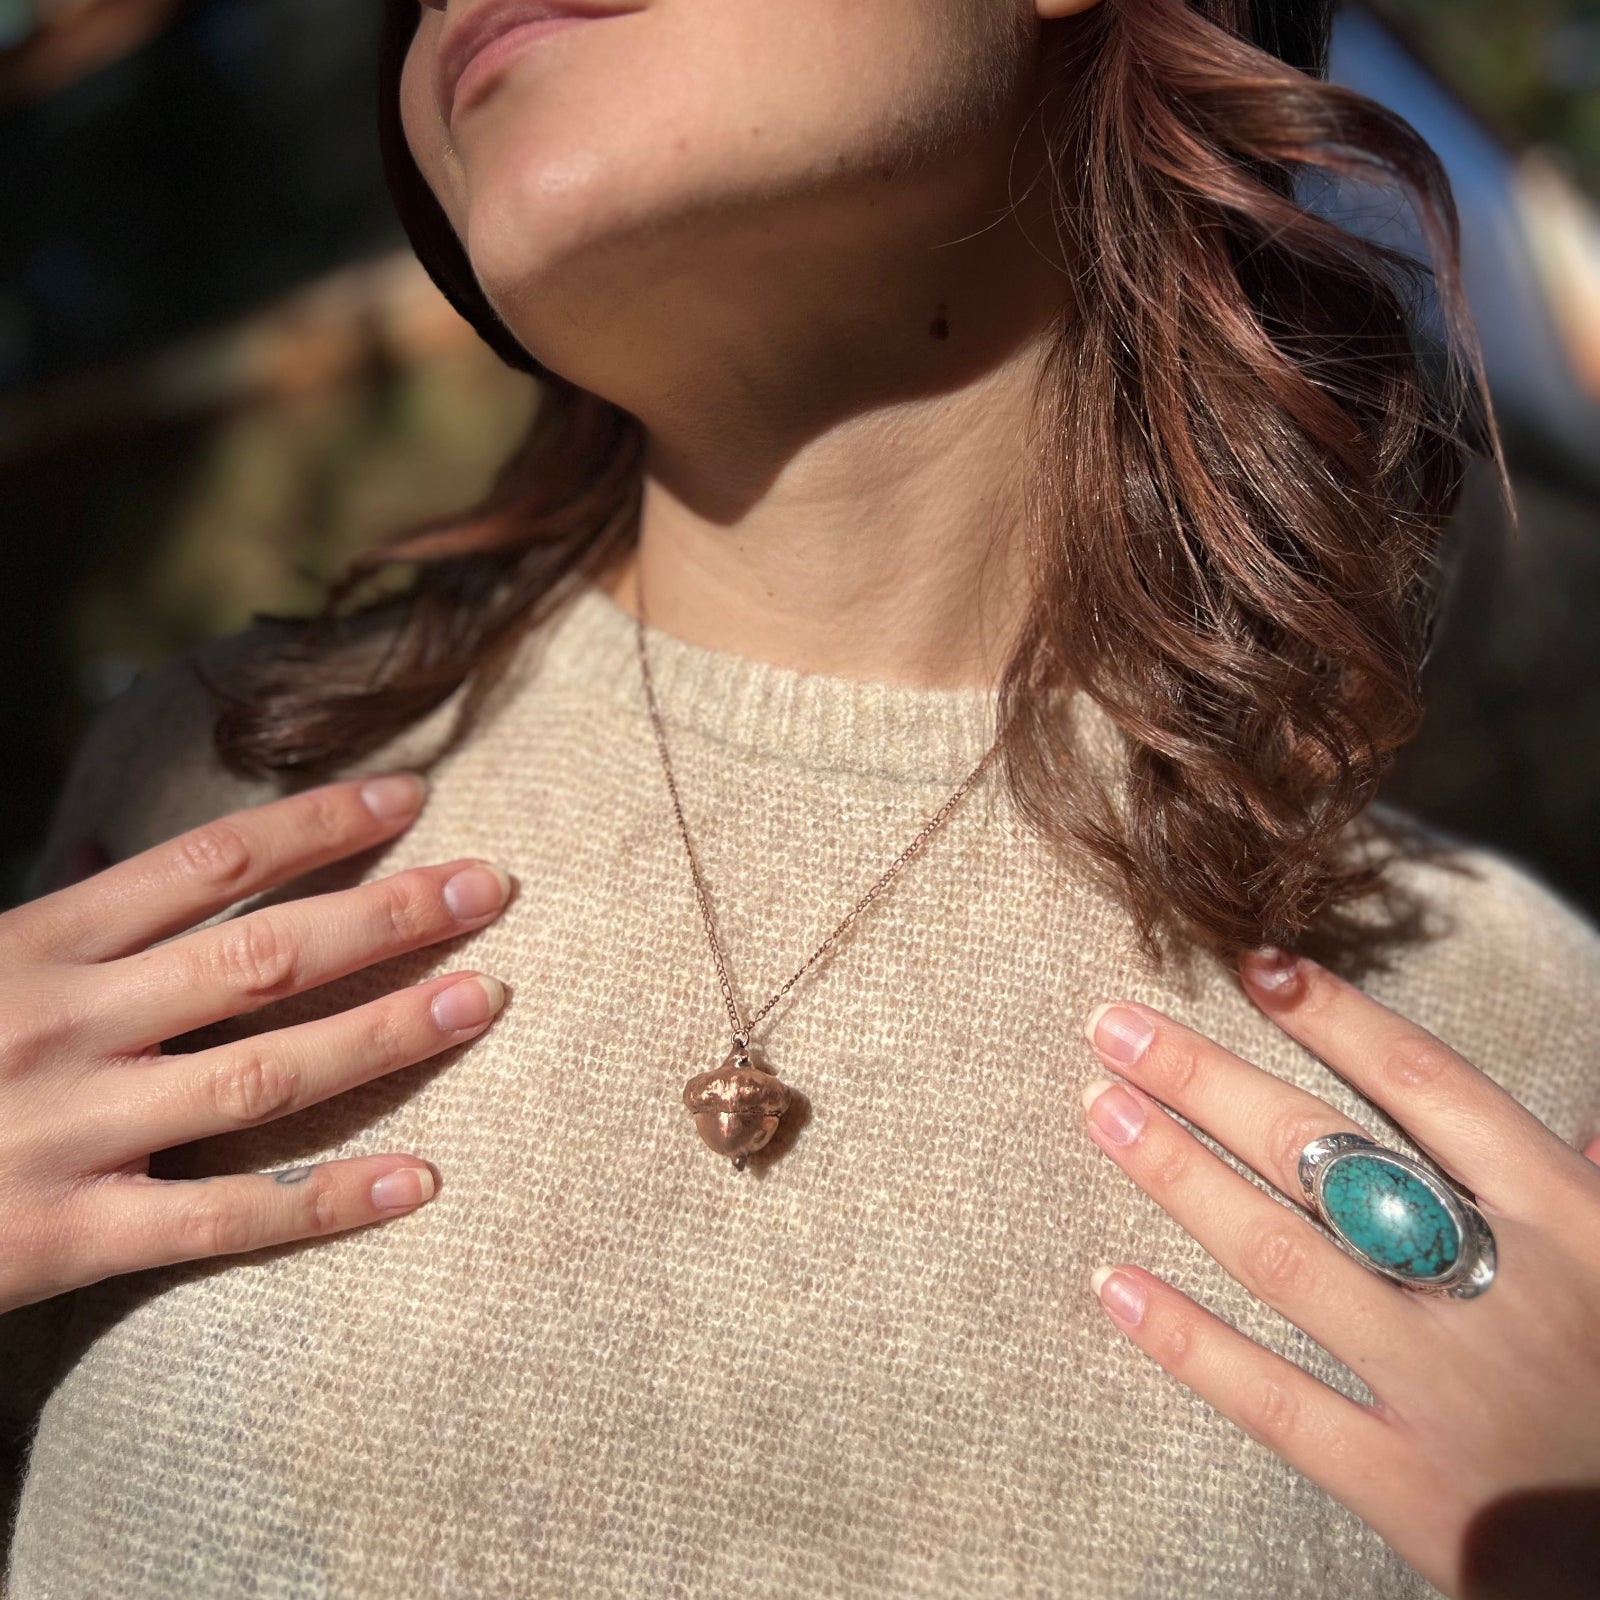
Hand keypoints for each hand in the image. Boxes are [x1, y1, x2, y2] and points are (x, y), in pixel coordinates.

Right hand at [0, 774, 513, 1314]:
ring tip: (486, 999)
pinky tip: (420, 1180)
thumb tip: (99, 860)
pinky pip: (219, 1224)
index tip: (414, 796)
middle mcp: (64, 1025)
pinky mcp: (63, 1239)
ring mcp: (67, 1131)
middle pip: (261, 955)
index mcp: (37, 945)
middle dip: (387, 914)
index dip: (317, 824)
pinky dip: (325, 1203)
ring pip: (262, 1077)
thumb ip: (44, 915)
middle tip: (495, 887)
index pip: (208, 865)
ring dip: (385, 1032)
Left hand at [1078, 951, 1599, 1599]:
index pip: (1427, 1085)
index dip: (1336, 1017)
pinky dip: (1187, 1340)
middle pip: (1324, 1152)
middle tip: (1113, 1026)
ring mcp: (1445, 1387)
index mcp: (1570, 1219)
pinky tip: (1111, 1283)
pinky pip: (1276, 1401)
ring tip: (1100, 1110)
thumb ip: (1591, 1186)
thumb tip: (1573, 1121)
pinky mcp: (1411, 1487)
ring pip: (1283, 1256)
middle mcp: (1498, 1285)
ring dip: (1179, 1175)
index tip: (1252, 964)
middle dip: (1208, 1079)